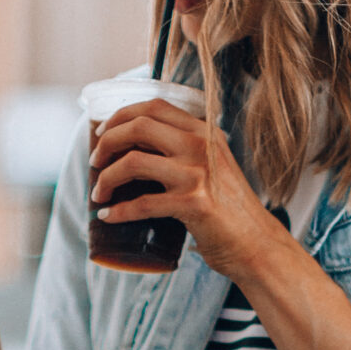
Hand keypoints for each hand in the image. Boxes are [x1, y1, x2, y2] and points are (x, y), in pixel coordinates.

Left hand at [89, 97, 278, 278]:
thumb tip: (136, 150)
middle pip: (138, 127)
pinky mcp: (193, 204)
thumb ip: (185, 151)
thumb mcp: (212, 165)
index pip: (154, 106)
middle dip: (106, 142)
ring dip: (105, 178)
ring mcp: (197, 173)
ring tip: (98, 194)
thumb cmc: (228, 209)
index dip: (120, 115)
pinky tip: (107, 217)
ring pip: (133, 162)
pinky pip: (141, 203)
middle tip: (94, 162)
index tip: (102, 132)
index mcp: (204, 131)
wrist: (256, 243)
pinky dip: (118, 211)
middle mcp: (201, 145)